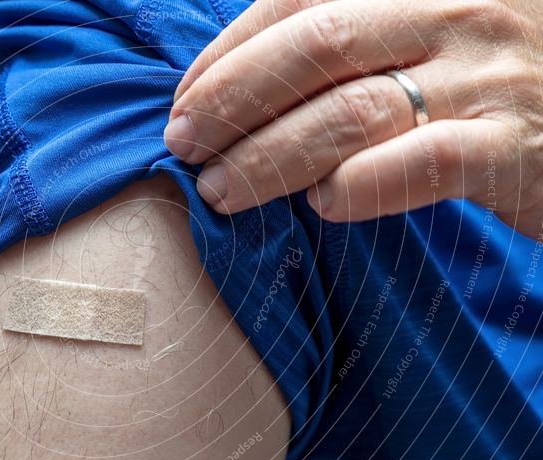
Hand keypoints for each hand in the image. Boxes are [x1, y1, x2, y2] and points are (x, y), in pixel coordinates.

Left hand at [165, 0, 542, 238]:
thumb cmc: (486, 77)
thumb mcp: (422, 31)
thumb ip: (346, 41)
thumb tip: (234, 87)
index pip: (297, 2)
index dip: (226, 56)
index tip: (183, 105)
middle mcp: (453, 8)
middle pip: (315, 46)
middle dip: (230, 101)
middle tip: (184, 147)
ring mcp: (487, 75)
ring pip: (352, 109)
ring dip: (270, 156)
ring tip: (222, 191)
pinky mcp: (514, 146)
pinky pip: (425, 161)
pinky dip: (360, 184)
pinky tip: (321, 206)